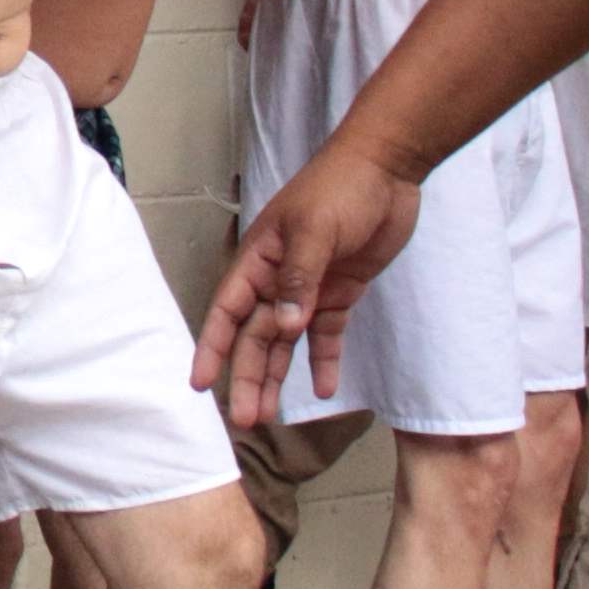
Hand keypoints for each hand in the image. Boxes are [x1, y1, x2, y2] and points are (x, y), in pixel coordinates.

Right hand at [187, 138, 424, 426]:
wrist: (387, 168)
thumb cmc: (340, 188)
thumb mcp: (315, 229)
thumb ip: (299, 278)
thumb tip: (284, 326)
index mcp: (260, 260)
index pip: (229, 311)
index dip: (214, 348)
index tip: (201, 383)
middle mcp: (278, 279)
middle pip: (256, 336)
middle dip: (248, 377)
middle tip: (246, 421)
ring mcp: (310, 288)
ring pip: (286, 342)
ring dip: (277, 377)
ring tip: (270, 416)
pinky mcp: (341, 292)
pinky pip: (327, 335)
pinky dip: (323, 361)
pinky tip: (323, 390)